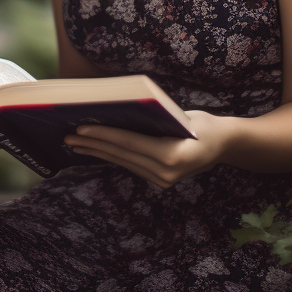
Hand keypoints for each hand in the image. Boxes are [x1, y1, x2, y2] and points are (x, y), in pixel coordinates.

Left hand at [63, 110, 232, 188]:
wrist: (224, 145)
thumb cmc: (203, 124)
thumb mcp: (183, 117)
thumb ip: (156, 117)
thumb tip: (121, 110)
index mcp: (172, 155)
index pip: (130, 143)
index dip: (104, 135)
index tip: (81, 129)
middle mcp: (166, 173)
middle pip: (122, 155)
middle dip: (93, 145)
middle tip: (68, 136)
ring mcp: (163, 180)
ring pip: (123, 162)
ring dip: (98, 152)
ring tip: (75, 144)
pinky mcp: (160, 181)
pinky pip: (130, 165)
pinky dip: (112, 155)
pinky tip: (96, 149)